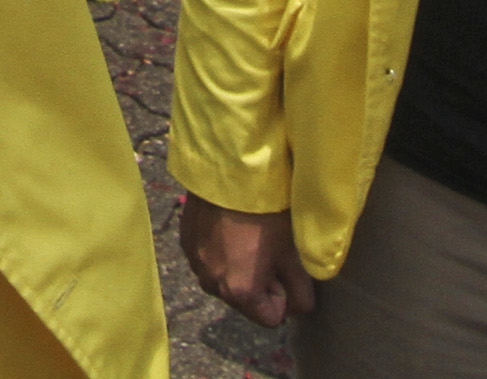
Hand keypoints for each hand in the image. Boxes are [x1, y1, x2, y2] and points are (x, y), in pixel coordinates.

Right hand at [178, 197, 316, 330]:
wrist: (229, 169)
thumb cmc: (266, 212)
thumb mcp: (293, 254)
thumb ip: (301, 293)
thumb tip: (298, 308)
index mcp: (239, 293)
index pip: (271, 318)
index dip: (283, 293)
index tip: (280, 263)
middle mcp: (211, 285)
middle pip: (246, 299)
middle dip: (258, 280)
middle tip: (265, 245)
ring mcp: (194, 264)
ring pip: (226, 278)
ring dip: (238, 265)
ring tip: (246, 232)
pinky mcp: (185, 242)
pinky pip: (209, 258)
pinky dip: (221, 249)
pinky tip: (228, 223)